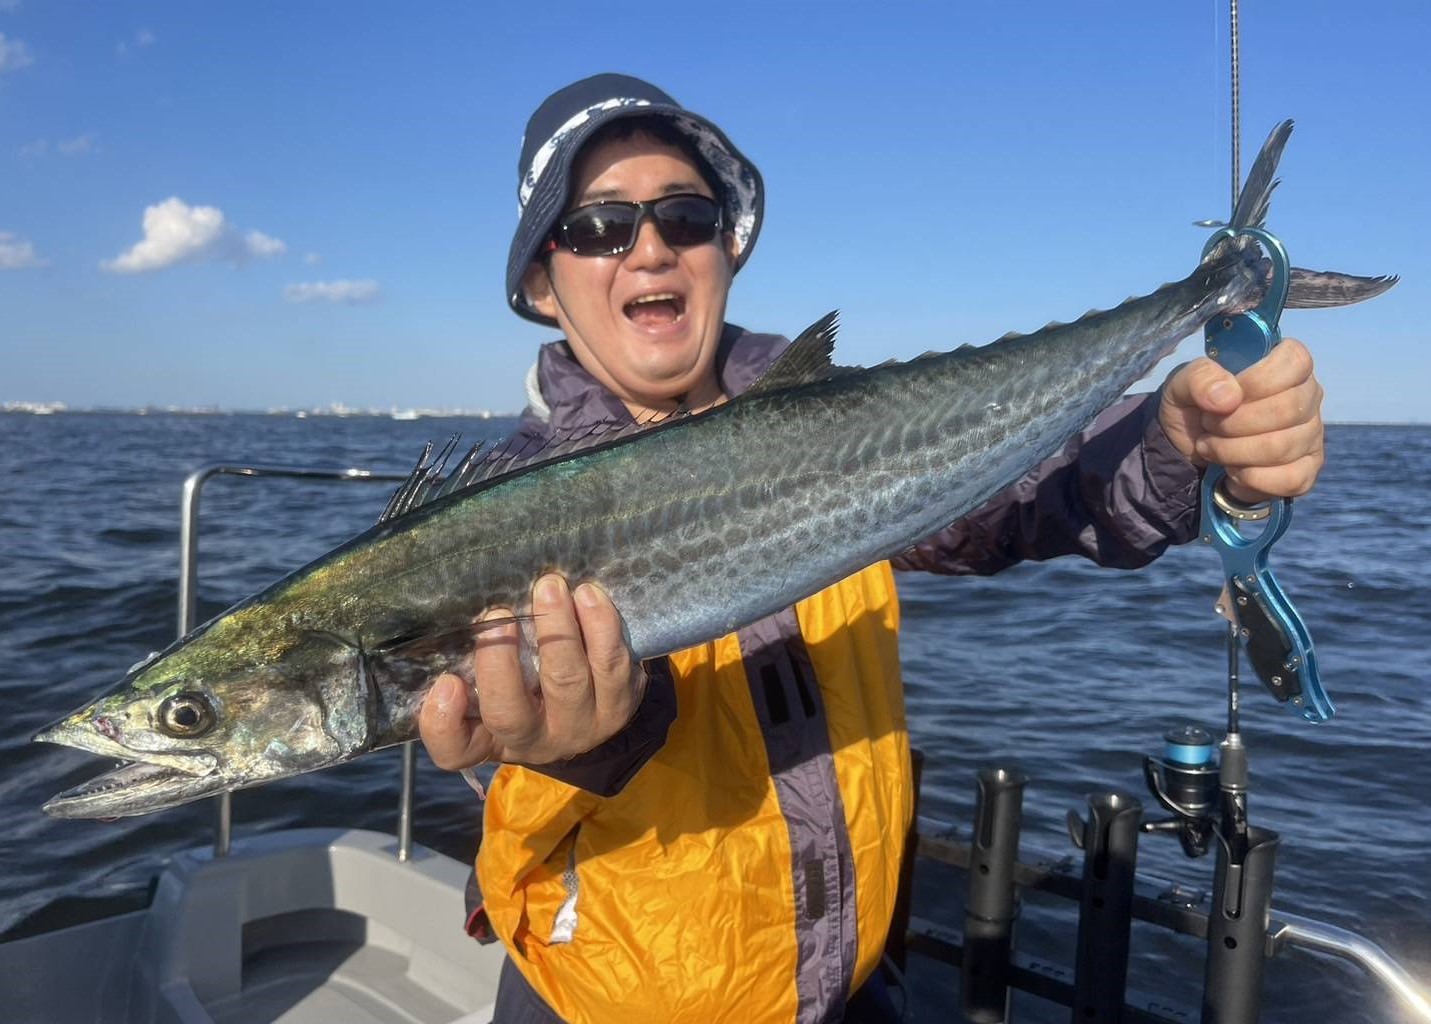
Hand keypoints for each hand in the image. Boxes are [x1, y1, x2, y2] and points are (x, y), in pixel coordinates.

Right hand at [417, 574, 645, 769]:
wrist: (598, 701)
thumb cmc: (529, 683)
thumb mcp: (494, 684)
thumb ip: (469, 664)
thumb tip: (465, 621)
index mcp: (491, 738)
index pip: (455, 750)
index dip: (443, 723)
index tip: (447, 682)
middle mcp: (535, 740)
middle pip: (510, 715)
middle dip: (501, 662)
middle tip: (500, 613)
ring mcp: (581, 727)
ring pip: (568, 682)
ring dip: (558, 631)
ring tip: (550, 588)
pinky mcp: (620, 706)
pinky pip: (613, 666)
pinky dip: (602, 628)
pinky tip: (588, 597)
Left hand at [1158, 337, 1324, 503]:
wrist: (1188, 450)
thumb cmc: (1196, 406)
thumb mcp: (1182, 385)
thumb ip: (1199, 379)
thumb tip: (1229, 396)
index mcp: (1286, 365)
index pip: (1296, 361)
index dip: (1258, 381)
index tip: (1227, 397)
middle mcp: (1308, 397)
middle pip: (1287, 409)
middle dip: (1233, 423)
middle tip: (1209, 425)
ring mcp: (1311, 435)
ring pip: (1282, 447)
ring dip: (1233, 452)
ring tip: (1212, 447)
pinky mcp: (1307, 469)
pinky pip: (1291, 479)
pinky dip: (1251, 478)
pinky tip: (1234, 471)